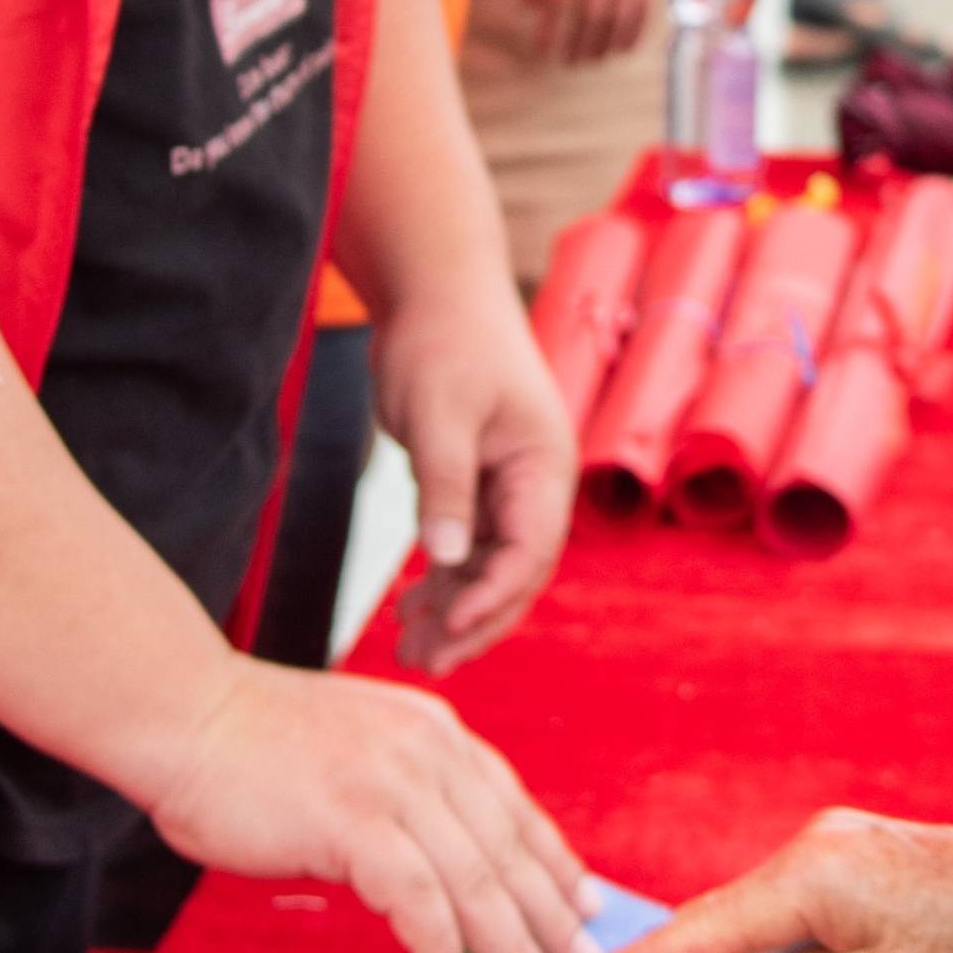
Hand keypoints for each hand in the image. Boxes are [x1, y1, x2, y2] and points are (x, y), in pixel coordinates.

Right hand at [129, 653, 590, 952]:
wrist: (186, 716)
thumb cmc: (253, 743)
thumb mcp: (357, 748)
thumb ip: (403, 793)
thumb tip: (436, 866)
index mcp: (432, 731)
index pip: (513, 805)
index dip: (554, 860)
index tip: (586, 902)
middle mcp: (427, 752)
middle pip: (508, 847)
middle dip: (550, 914)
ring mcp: (392, 784)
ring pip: (475, 878)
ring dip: (509, 943)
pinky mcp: (353, 820)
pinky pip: (416, 898)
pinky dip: (438, 946)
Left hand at [365, 264, 575, 671]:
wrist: (436, 290)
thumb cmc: (443, 340)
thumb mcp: (439, 413)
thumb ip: (446, 486)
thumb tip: (450, 559)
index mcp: (545, 466)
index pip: (531, 551)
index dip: (494, 599)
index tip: (450, 633)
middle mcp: (537, 484)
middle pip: (516, 573)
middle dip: (474, 622)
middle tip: (424, 662)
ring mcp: (509, 486)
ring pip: (490, 568)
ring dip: (454, 609)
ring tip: (408, 650)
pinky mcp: (477, 484)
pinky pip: (469, 548)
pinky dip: (443, 581)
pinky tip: (409, 609)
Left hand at [518, 0, 679, 61]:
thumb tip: (532, 7)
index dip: (550, 32)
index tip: (542, 50)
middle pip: (591, 12)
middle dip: (578, 45)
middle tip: (567, 62)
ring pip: (620, 13)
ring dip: (604, 44)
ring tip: (591, 59)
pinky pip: (645, 2)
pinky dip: (633, 30)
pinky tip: (620, 45)